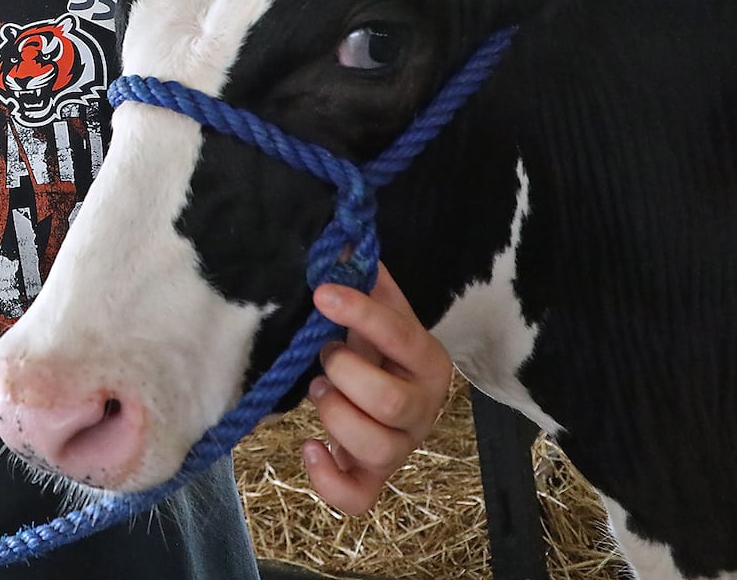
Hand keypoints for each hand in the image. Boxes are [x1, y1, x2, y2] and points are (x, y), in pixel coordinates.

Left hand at [299, 262, 450, 514]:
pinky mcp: (373, 478)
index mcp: (428, 362)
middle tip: (323, 357)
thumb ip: (366, 279)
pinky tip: (308, 447)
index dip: (362, 315)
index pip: (403, 337)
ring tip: (317, 391)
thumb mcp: (378, 311)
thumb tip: (340, 238)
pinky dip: (328, 479)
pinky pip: (359, 498)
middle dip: (346, 375)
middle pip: (391, 402)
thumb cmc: (376, 346)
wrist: (386, 388)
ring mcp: (400, 448)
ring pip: (378, 449)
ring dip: (336, 417)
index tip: (322, 292)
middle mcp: (422, 410)